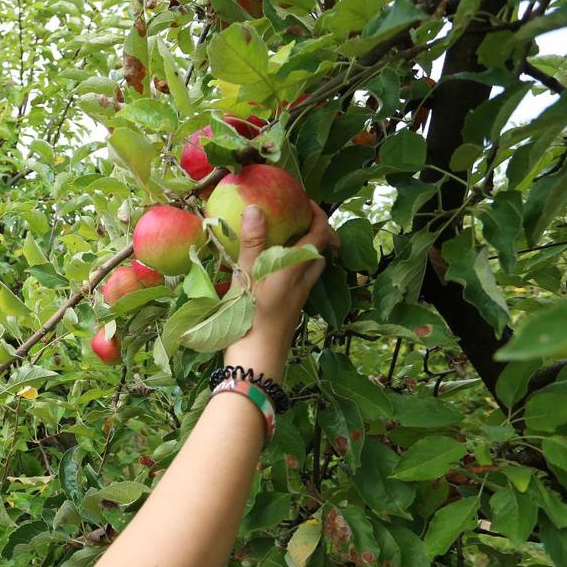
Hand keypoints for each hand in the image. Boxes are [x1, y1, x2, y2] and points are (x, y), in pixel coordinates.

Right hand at [224, 203, 338, 381]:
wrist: (254, 366)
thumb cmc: (250, 319)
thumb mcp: (247, 277)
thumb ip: (253, 243)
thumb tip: (256, 207)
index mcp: (295, 270)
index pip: (320, 234)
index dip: (318, 214)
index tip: (304, 200)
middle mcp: (302, 284)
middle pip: (320, 254)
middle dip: (316, 234)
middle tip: (297, 221)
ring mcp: (296, 301)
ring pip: (309, 272)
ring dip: (304, 254)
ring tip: (284, 243)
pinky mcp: (288, 314)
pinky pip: (297, 285)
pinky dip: (291, 271)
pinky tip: (271, 274)